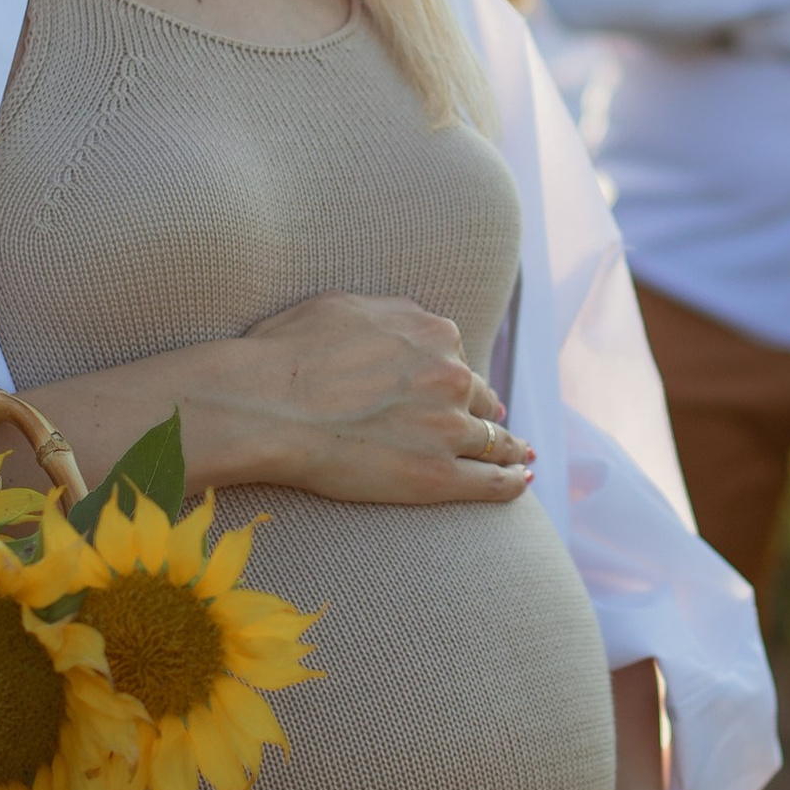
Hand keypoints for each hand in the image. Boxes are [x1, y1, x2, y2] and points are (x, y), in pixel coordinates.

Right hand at [212, 293, 533, 504]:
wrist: (268, 405)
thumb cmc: (289, 353)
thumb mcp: (346, 306)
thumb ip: (391, 314)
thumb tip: (409, 324)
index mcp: (433, 333)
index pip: (456, 355)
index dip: (453, 374)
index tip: (454, 389)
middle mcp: (450, 377)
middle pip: (477, 396)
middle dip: (482, 409)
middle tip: (491, 423)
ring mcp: (448, 428)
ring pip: (493, 439)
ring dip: (509, 447)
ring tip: (521, 458)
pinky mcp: (437, 476)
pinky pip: (490, 481)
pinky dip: (510, 482)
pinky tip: (521, 484)